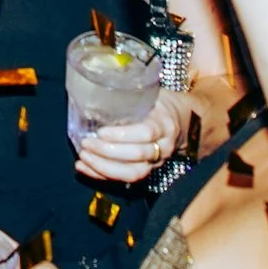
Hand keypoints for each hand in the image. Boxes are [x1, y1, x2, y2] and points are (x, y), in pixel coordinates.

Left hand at [74, 94, 189, 182]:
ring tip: (83, 157)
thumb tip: (97, 89)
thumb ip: (131, 96)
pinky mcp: (147, 171)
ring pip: (132, 173)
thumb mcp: (151, 94)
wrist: (184, 122)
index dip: (122, 135)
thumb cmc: (161, 104)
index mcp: (164, 124)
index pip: (146, 133)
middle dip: (107, 152)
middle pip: (137, 156)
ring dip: (103, 167)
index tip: (101, 132)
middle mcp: (163, 146)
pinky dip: (101, 175)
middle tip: (86, 143)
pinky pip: (125, 179)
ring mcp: (156, 162)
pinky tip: (83, 167)